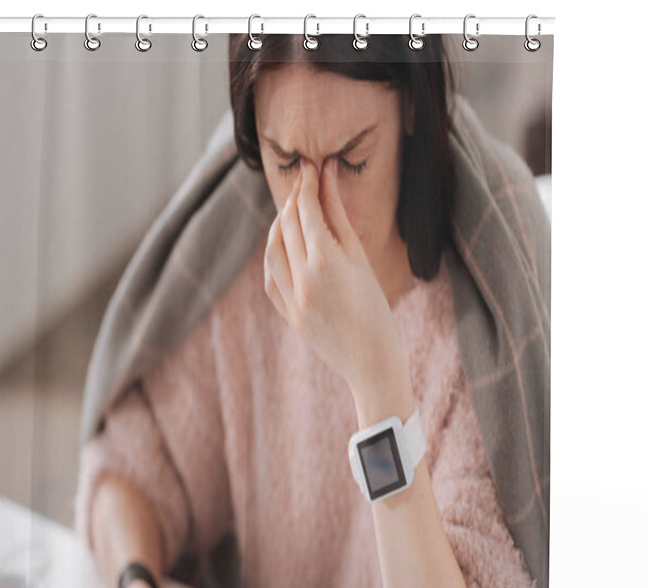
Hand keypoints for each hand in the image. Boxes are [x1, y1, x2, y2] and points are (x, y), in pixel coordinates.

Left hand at [264, 157, 401, 393]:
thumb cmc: (377, 310)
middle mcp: (302, 280)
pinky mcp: (286, 315)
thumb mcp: (360, 259)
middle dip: (295, 199)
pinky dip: (273, 256)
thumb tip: (327, 176)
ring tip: (294, 211)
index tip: (310, 165)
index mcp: (325, 263)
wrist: (371, 363)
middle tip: (305, 182)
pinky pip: (269, 277)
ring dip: (280, 225)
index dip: (307, 183)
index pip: (307, 211)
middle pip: (287, 226)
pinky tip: (285, 245)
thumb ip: (339, 217)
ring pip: (271, 249)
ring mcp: (290, 300)